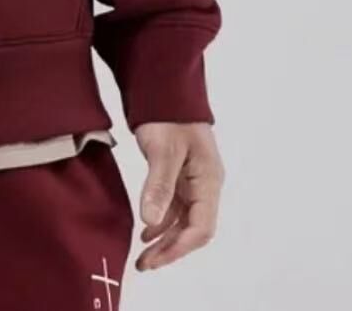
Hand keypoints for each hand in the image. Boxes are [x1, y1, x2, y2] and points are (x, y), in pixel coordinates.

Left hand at [134, 122, 223, 271]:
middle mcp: (204, 184)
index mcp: (208, 180)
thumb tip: (150, 221)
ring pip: (182, 220)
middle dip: (170, 249)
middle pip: (192, 228)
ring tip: (143, 255)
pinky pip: (174, 206)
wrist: (164, 88)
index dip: (179, 246)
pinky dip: (161, 220)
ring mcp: (193, 180)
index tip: (156, 258)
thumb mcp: (162, 150)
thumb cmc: (168, 115)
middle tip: (145, 263)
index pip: (201, 226)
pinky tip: (146, 229)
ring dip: (164, 238)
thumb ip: (158, 186)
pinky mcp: (179, 174)